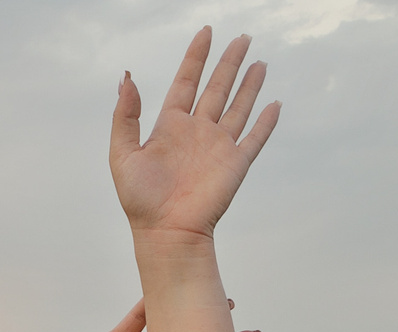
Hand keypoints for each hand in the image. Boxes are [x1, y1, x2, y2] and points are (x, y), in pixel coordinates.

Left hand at [110, 26, 279, 245]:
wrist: (166, 232)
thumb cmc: (140, 200)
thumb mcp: (122, 154)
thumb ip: (125, 116)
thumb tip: (127, 78)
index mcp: (170, 126)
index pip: (186, 81)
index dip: (196, 57)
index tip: (206, 33)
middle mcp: (197, 131)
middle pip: (217, 87)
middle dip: (229, 62)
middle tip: (243, 38)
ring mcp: (218, 147)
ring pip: (238, 106)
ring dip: (250, 85)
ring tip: (259, 62)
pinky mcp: (235, 164)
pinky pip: (255, 138)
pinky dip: (266, 122)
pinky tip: (275, 104)